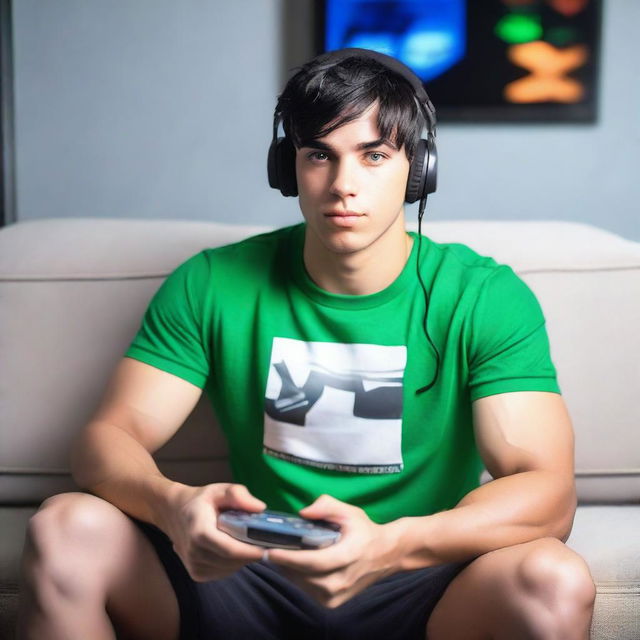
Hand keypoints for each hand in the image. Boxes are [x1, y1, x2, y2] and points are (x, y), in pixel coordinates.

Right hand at [158, 482, 266, 581]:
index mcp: (200, 533)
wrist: (174, 513)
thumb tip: (260, 508)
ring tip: (248, 541)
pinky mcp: (197, 574)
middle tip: (263, 540)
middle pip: (232, 561)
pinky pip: (223, 572)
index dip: (251, 552)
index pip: (231, 550)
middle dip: (250, 553)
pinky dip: (233, 563)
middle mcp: (194, 553)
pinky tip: (234, 548)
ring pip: (229, 569)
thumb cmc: (201, 500)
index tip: (269, 548)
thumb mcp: (219, 490)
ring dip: (242, 559)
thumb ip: (238, 495)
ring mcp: (194, 566)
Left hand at [267, 494, 400, 607]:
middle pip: (304, 576)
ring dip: (289, 571)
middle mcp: (342, 581)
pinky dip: (298, 578)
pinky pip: (307, 591)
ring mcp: (337, 596)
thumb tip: (303, 512)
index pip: (314, 562)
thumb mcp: (349, 512)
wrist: (385, 555)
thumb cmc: (364, 531)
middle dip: (284, 563)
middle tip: (268, 548)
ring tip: (280, 554)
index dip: (291, 558)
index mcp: (348, 556)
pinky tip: (295, 565)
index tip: (271, 551)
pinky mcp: (332, 603)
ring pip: (303, 585)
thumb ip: (326, 506)